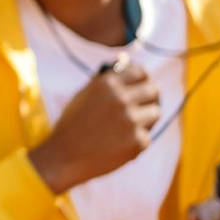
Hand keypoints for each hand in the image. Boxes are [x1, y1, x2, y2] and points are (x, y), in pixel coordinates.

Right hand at [27, 63, 159, 192]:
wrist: (64, 157)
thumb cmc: (72, 125)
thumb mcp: (84, 95)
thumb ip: (106, 80)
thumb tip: (125, 62)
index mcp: (107, 84)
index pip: (140, 73)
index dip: (143, 79)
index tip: (143, 85)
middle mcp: (121, 99)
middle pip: (154, 90)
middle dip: (151, 97)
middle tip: (144, 105)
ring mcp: (131, 120)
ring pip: (155, 112)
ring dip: (146, 119)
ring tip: (129, 128)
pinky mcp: (138, 141)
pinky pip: (147, 136)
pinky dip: (136, 141)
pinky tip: (119, 145)